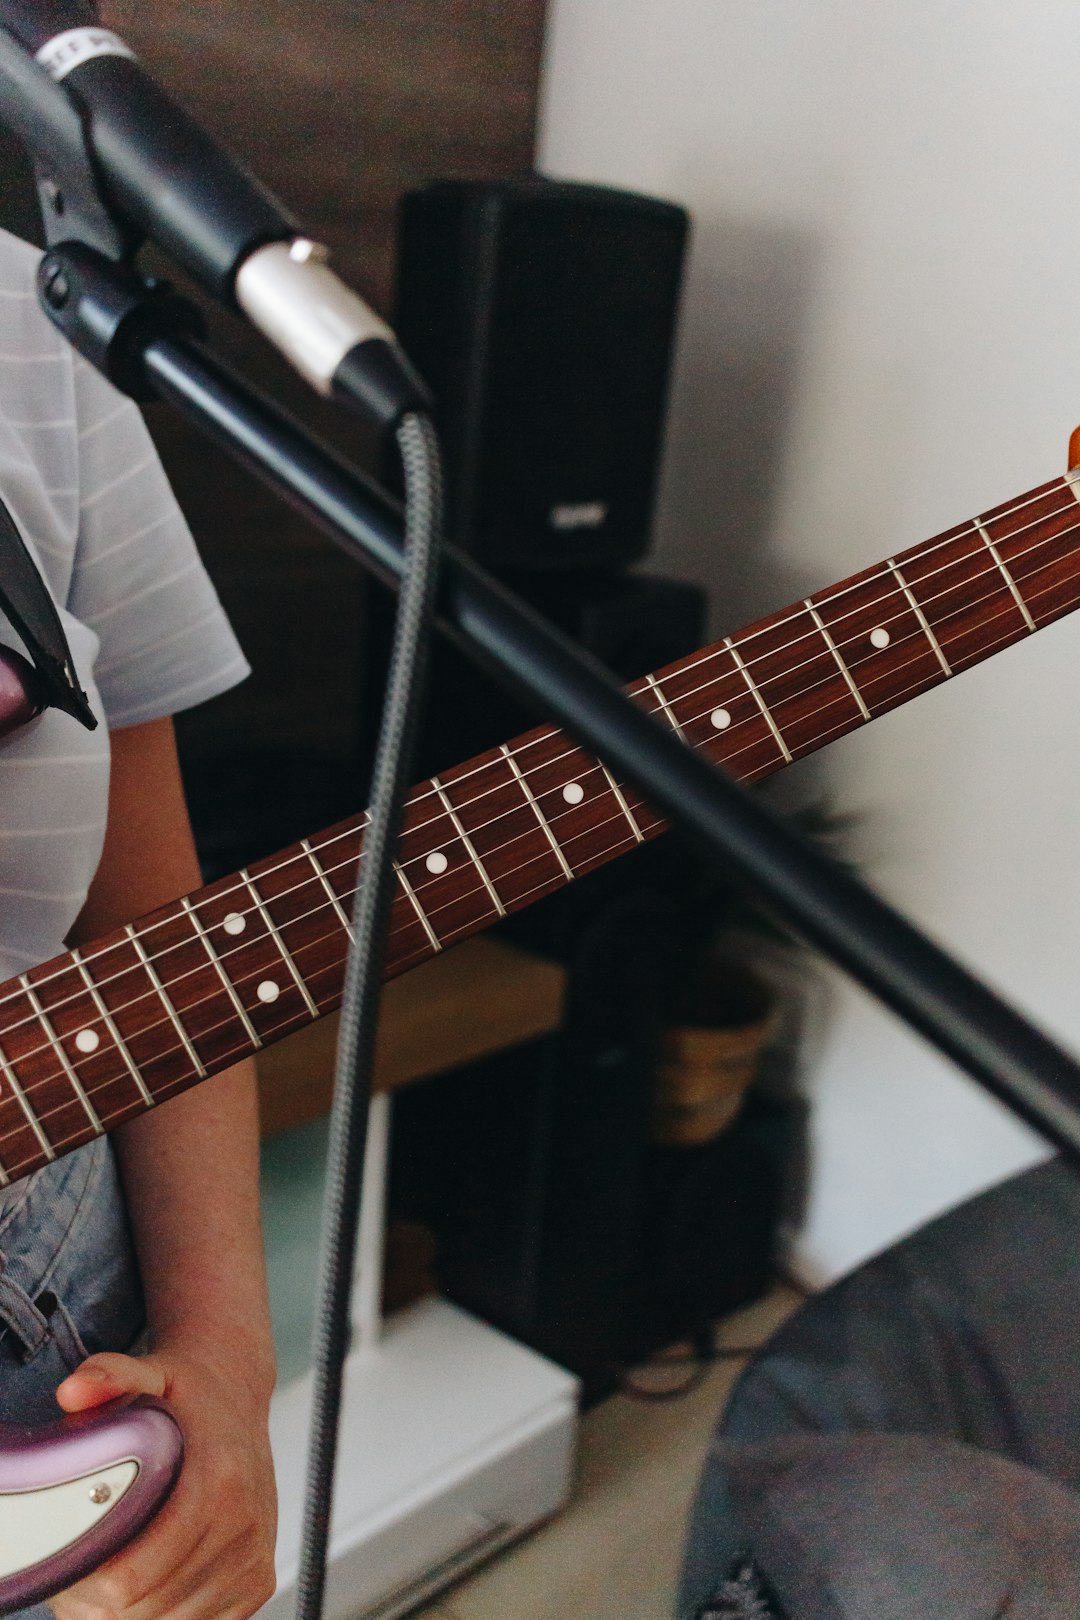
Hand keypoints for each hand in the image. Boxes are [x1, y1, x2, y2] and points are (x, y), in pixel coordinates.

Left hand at [49, 1347, 276, 1619]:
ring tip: (116, 1571)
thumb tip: (73, 1390)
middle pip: (146, 1608)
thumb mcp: (149, 1372)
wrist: (237, 1393)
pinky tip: (153, 1578)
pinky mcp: (260, 1578)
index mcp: (218, 1482)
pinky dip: (169, 1613)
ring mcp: (255, 1557)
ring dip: (136, 1610)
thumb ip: (111, 1375)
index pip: (132, 1580)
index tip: (72, 1559)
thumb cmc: (186, 1392)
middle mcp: (244, 1525)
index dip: (87, 1581)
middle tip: (84, 1569)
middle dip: (104, 1599)